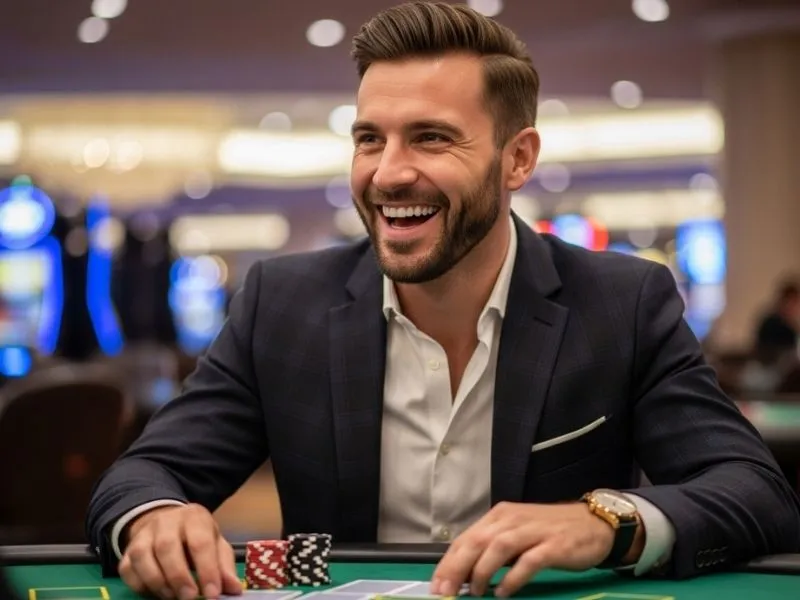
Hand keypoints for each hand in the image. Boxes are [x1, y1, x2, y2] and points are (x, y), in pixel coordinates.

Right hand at [119, 503, 241, 599]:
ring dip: (158, 582)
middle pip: (167, 547)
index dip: (207, 570)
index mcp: (194, 517)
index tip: (212, 594)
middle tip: (189, 598)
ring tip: (173, 597)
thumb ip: (224, 566)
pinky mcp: (128, 551)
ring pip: (143, 556)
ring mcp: (144, 535)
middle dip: (179, 577)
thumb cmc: (197, 536)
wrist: (168, 523)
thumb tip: (234, 589)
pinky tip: (156, 592)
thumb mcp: (216, 544)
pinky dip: (140, 585)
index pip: (200, 542)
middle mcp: (166, 522)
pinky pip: (128, 569)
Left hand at [431, 502, 618, 597]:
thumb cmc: (550, 531)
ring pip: (498, 547)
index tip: (436, 586)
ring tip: (474, 593)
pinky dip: (513, 577)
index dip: (448, 562)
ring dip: (482, 571)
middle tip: (445, 592)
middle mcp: (512, 520)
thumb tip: (464, 574)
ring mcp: (533, 531)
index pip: (466, 538)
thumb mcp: (516, 533)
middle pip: (477, 541)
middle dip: (457, 568)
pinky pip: (529, 561)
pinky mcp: (554, 545)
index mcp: (500, 516)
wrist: (593, 523)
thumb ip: (492, 548)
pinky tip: (503, 592)